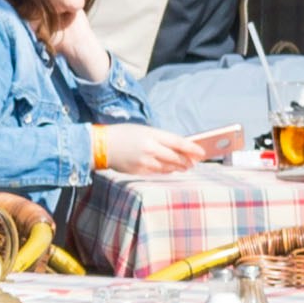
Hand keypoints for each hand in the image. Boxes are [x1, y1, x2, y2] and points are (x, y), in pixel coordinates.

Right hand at [93, 126, 211, 175]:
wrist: (101, 145)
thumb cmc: (122, 134)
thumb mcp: (142, 130)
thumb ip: (159, 138)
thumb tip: (175, 146)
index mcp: (152, 134)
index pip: (178, 142)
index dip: (192, 148)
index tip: (202, 152)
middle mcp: (150, 148)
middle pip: (175, 157)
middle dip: (187, 161)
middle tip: (194, 162)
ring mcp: (145, 161)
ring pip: (168, 167)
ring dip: (178, 167)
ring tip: (184, 167)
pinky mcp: (139, 171)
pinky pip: (157, 172)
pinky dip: (165, 171)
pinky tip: (169, 170)